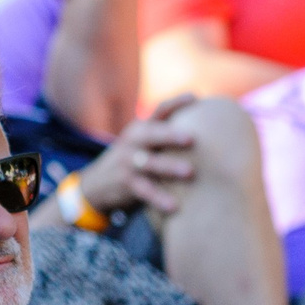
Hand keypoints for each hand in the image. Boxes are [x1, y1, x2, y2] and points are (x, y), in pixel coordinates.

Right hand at [71, 98, 198, 215]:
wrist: (96, 183)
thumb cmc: (133, 160)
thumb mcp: (143, 143)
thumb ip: (166, 135)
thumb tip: (208, 129)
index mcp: (141, 128)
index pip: (160, 111)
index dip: (176, 103)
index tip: (194, 98)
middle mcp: (134, 141)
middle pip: (152, 134)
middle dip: (171, 135)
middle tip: (192, 138)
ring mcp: (127, 161)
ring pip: (149, 163)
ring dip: (169, 167)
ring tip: (189, 172)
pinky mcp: (125, 183)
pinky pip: (144, 191)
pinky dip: (159, 199)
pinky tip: (174, 206)